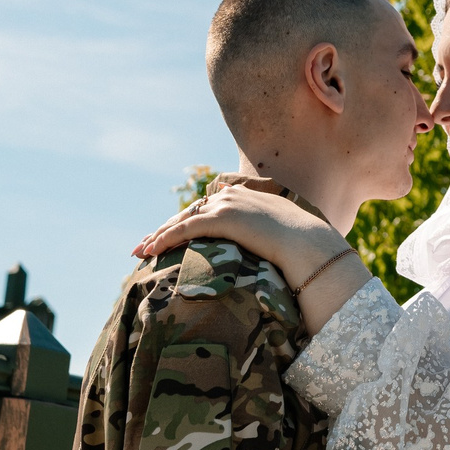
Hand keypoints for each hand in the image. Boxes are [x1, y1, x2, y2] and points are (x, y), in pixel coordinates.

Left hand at [136, 183, 339, 276]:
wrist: (308, 244)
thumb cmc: (302, 245)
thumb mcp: (283, 232)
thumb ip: (269, 232)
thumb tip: (268, 247)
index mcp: (244, 197)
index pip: (206, 209)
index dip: (187, 223)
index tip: (173, 235)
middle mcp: (231, 197)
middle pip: (189, 213)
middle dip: (165, 230)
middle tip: (145, 245)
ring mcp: (226, 206)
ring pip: (182, 220)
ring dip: (159, 237)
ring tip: (141, 252)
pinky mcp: (222, 219)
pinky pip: (185, 229)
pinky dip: (165, 239)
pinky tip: (152, 252)